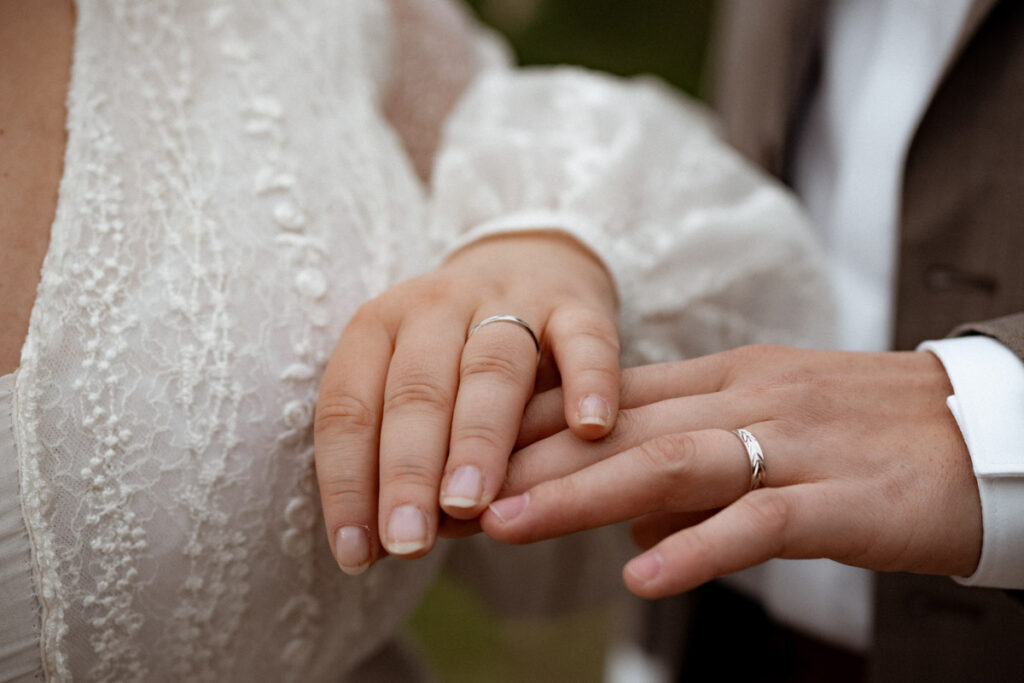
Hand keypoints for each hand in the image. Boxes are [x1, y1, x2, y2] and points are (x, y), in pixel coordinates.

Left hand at [314, 232, 619, 573]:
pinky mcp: (575, 305)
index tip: (357, 554)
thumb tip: (383, 548)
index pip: (348, 406)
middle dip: (408, 472)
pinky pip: (584, 339)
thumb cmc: (456, 358)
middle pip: (416, 390)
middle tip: (408, 542)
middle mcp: (435, 306)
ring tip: (473, 503)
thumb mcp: (416, 389)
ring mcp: (508, 299)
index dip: (348, 482)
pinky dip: (588, 380)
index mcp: (378, 326)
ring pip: (490, 369)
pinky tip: (589, 429)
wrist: (528, 265)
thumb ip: (403, 453)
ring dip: (478, 439)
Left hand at [480, 345, 981, 597]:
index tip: (457, 452)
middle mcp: (742, 399)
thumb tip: (624, 523)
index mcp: (719, 378)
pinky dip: (698, 549)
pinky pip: (759, 521)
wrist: (979, 429)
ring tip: (507, 525)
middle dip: (525, 460)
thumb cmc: (859, 431)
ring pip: (668, 462)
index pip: (603, 395)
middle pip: (615, 425)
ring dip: (581, 496)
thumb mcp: (762, 427)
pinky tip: (643, 578)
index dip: (526, 424)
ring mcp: (790, 443)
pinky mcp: (839, 498)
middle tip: (448, 493)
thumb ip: (689, 463)